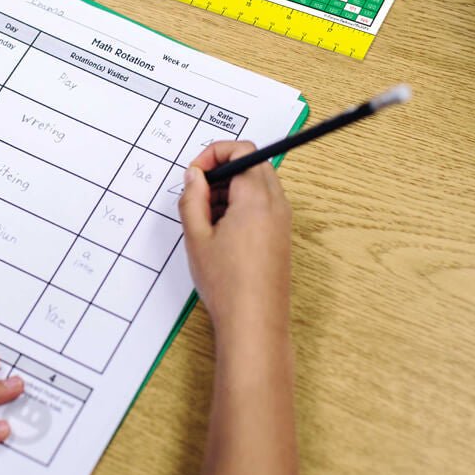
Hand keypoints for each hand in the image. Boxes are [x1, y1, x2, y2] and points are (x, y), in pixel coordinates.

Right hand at [178, 142, 291, 348]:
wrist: (254, 324)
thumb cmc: (227, 284)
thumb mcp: (197, 236)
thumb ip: (193, 197)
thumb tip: (194, 175)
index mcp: (256, 198)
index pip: (242, 149)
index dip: (214, 153)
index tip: (195, 173)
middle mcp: (276, 204)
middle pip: (252, 163)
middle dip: (221, 170)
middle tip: (198, 193)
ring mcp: (282, 220)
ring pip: (257, 183)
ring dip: (231, 188)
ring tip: (207, 217)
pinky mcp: (281, 235)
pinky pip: (263, 203)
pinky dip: (241, 204)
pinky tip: (222, 232)